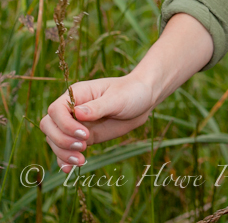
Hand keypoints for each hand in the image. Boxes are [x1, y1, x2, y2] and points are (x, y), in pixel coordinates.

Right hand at [40, 75, 154, 173]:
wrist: (143, 100)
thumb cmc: (131, 92)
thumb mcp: (117, 98)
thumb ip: (98, 106)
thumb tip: (78, 113)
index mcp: (77, 94)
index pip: (55, 110)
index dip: (64, 125)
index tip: (84, 134)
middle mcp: (72, 109)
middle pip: (49, 126)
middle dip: (61, 140)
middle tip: (83, 147)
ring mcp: (76, 124)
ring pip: (54, 140)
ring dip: (63, 153)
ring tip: (81, 160)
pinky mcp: (83, 138)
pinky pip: (65, 151)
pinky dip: (64, 161)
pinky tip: (70, 169)